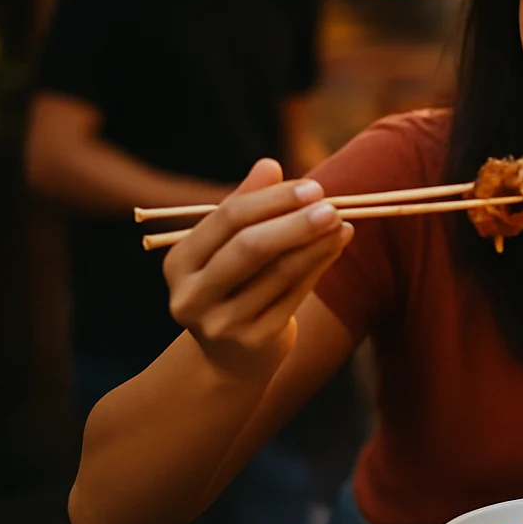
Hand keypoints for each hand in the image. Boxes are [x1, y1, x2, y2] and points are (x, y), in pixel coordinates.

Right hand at [163, 159, 351, 374]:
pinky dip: (319, 266)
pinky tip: (337, 246)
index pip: (227, 219)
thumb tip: (269, 164)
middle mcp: (193, 295)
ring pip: (279, 273)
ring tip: (343, 223)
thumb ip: (244, 206)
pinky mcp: (255, 341)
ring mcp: (223, 323)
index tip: (311, 187)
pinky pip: (294, 295)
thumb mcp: (226, 248)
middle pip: (250, 247)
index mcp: (179, 263)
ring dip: (316, 244)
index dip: (272, 200)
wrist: (228, 359)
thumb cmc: (230, 286)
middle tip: (331, 205)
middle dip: (295, 223)